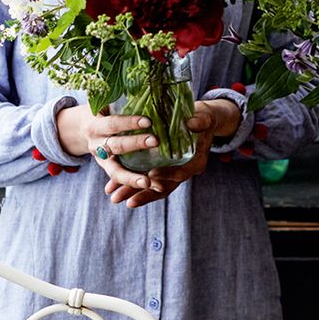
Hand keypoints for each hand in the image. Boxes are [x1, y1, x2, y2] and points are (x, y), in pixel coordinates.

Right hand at [56, 102, 164, 200]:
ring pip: (115, 171)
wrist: (79, 129)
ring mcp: (101, 160)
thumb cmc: (100, 110)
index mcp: (95, 125)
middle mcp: (96, 144)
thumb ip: (114, 95)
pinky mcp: (108, 169)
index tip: (147, 121)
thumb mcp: (102, 102)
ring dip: (131, 178)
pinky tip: (152, 187)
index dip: (128, 122)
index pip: (113, 123)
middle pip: (115, 146)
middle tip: (155, 141)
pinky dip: (133, 184)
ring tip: (148, 183)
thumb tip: (134, 76)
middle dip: (135, 144)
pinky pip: (120, 179)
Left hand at [104, 98, 240, 208]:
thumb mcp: (204, 118)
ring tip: (116, 197)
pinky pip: (145, 180)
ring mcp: (170, 172)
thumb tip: (192, 123)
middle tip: (128, 201)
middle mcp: (183, 171)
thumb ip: (200, 122)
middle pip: (164, 187)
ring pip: (152, 187)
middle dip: (145, 194)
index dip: (168, 175)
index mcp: (196, 162)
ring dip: (134, 193)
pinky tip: (114, 187)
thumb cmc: (202, 119)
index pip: (182, 173)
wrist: (200, 122)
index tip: (152, 174)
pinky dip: (130, 184)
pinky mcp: (160, 169)